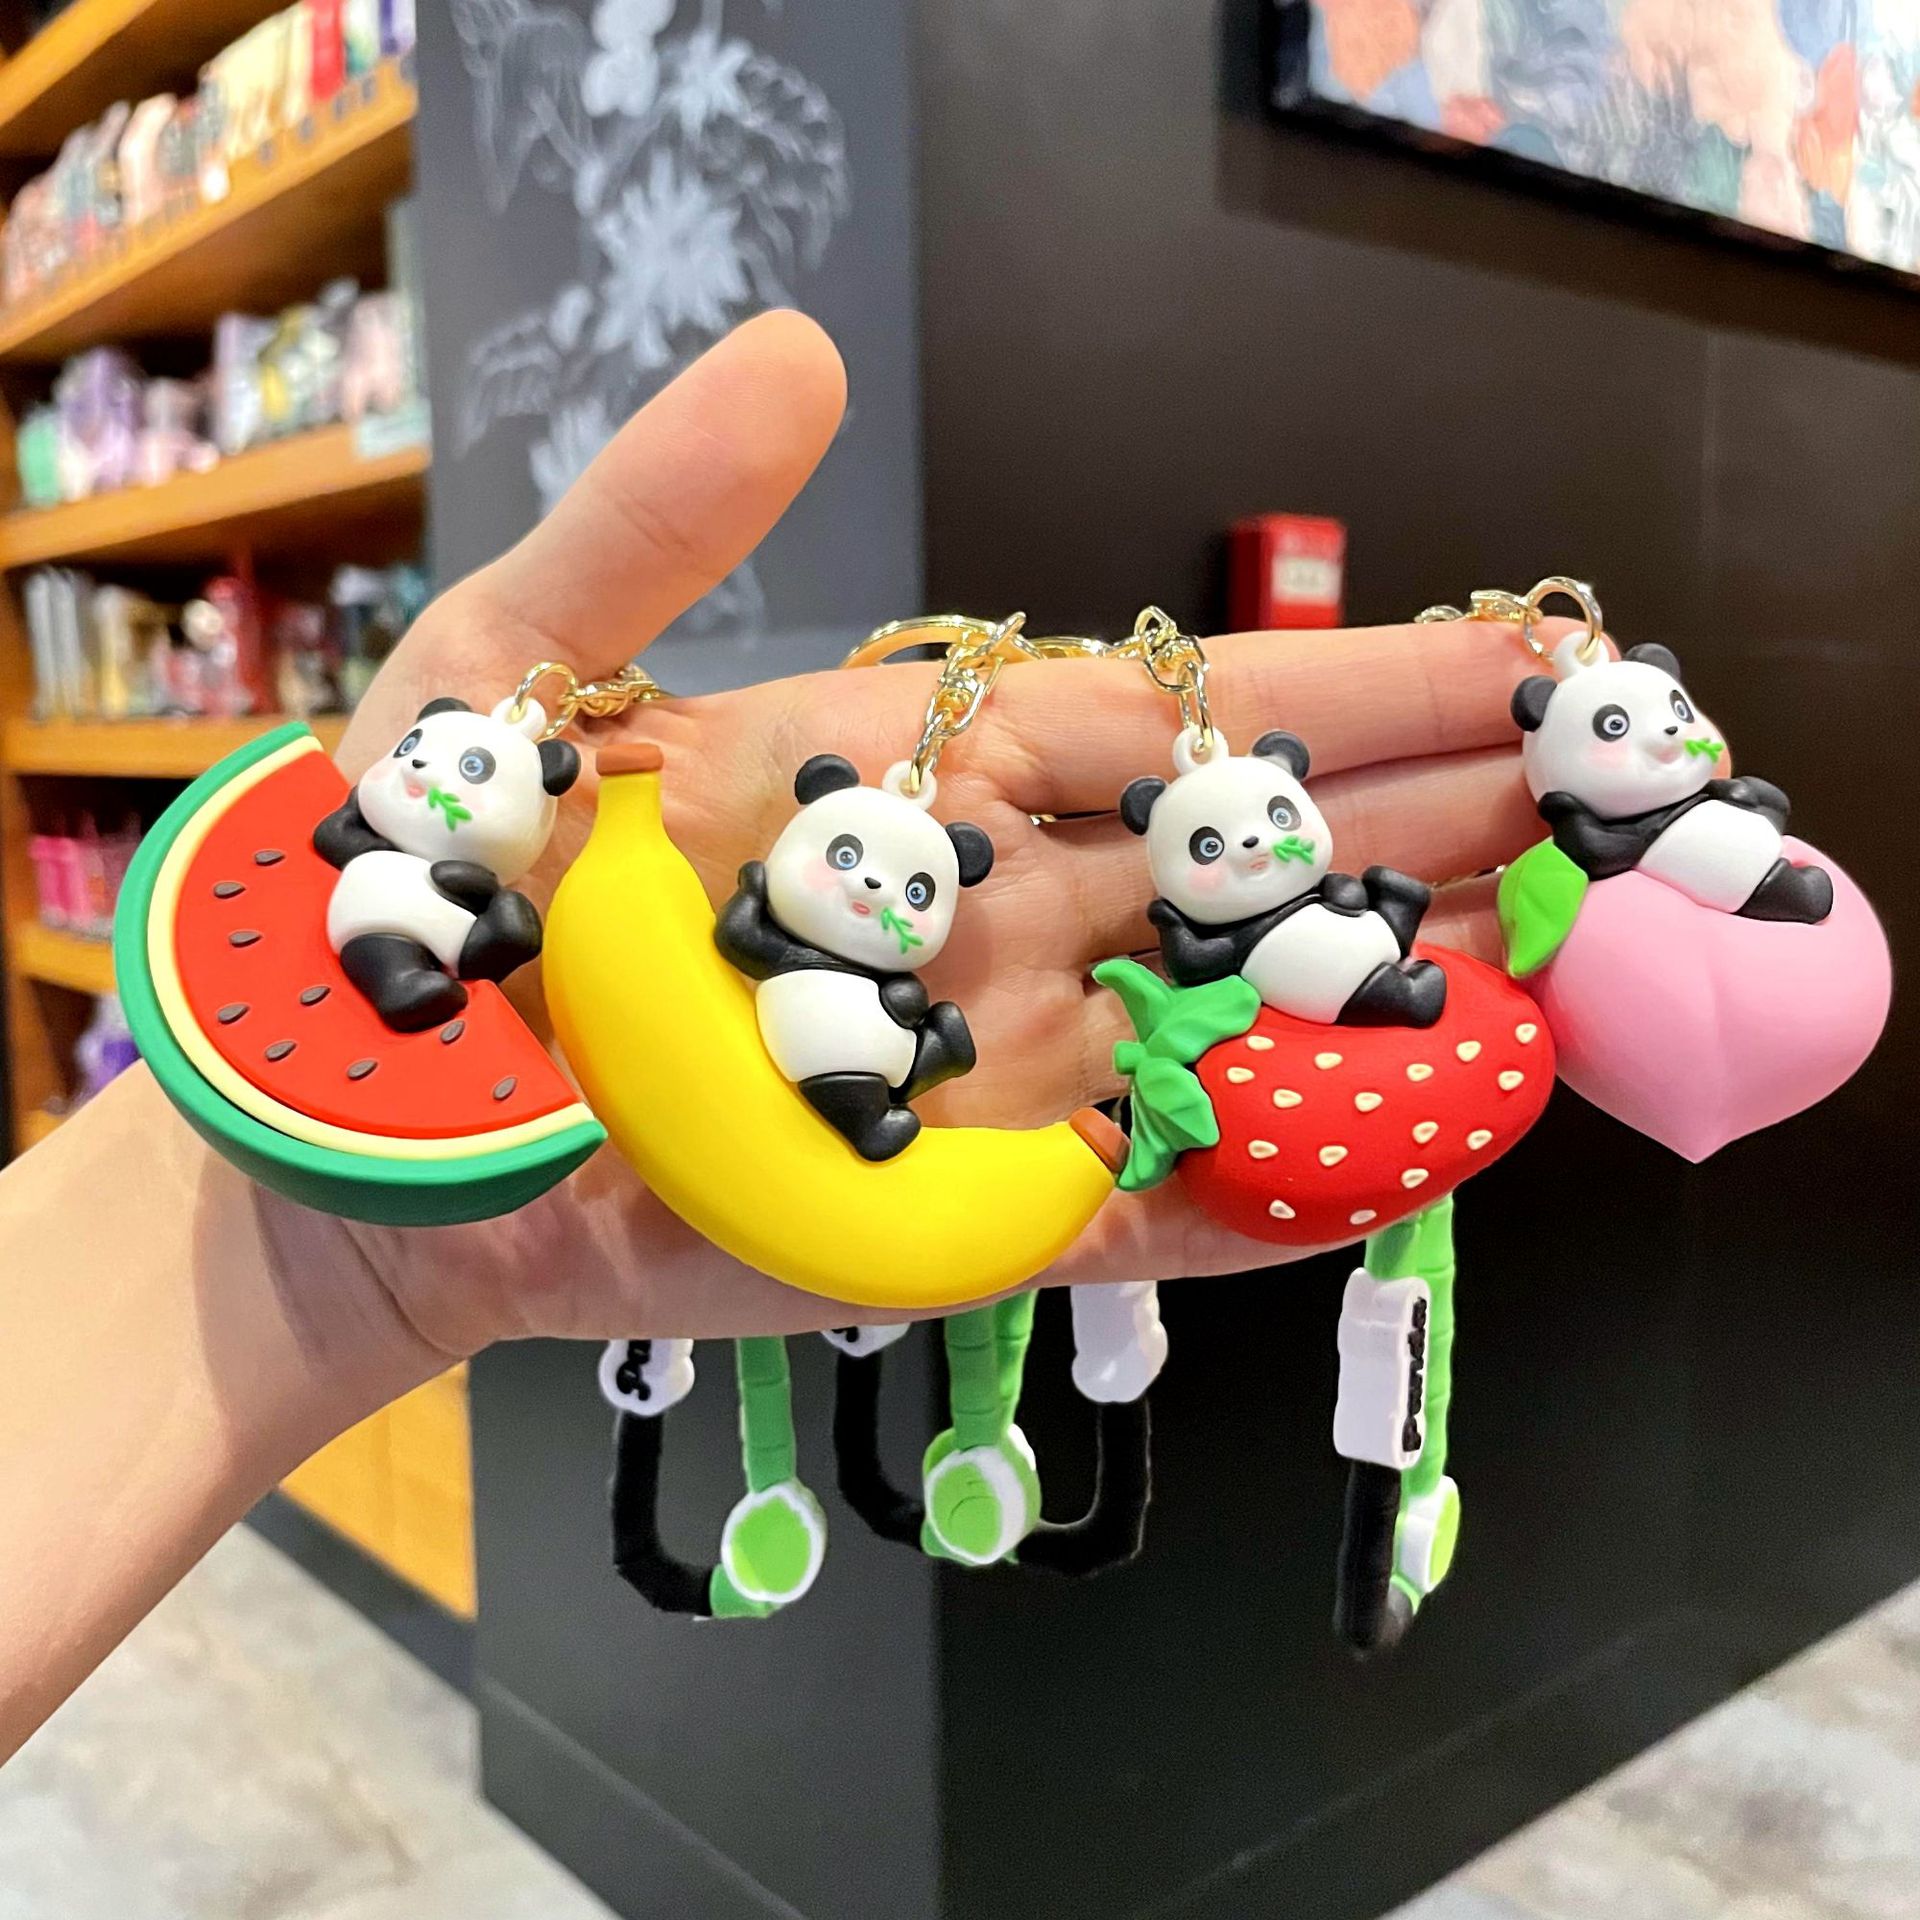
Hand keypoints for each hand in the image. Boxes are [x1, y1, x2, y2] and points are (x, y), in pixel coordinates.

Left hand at [296, 310, 1549, 1360]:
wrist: (370, 1136)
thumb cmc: (420, 885)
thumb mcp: (509, 671)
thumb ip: (659, 527)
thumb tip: (807, 354)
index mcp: (909, 773)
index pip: (1165, 718)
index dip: (1345, 690)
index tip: (1516, 658)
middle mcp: (980, 917)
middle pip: (1233, 870)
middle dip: (1418, 828)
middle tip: (1606, 796)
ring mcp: (980, 1080)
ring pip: (1221, 1032)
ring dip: (1385, 1002)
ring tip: (1564, 963)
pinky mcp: (949, 1224)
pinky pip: (1143, 1208)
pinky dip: (1270, 1194)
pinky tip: (1407, 1160)